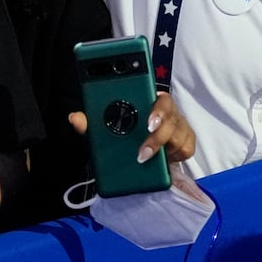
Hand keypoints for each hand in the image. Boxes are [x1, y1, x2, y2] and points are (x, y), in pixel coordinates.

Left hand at [69, 90, 196, 165]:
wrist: (136, 153)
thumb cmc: (122, 133)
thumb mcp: (103, 130)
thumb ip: (90, 123)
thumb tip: (75, 118)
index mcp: (150, 101)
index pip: (161, 99)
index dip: (157, 111)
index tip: (148, 123)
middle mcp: (168, 112)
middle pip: (172, 119)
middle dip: (158, 137)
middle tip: (142, 153)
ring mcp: (178, 128)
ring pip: (179, 136)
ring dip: (162, 150)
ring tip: (143, 160)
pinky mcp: (184, 144)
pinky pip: (186, 150)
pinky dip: (175, 157)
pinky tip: (162, 162)